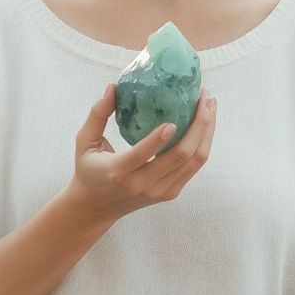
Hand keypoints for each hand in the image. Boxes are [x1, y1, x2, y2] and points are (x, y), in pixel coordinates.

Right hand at [64, 82, 217, 225]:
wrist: (96, 207)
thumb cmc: (89, 168)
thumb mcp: (84, 141)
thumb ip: (97, 114)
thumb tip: (112, 87)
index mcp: (118, 171)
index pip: (141, 155)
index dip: (158, 139)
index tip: (173, 121)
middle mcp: (142, 184)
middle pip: (180, 156)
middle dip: (199, 124)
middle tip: (204, 96)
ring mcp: (160, 191)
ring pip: (194, 161)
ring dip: (207, 131)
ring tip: (210, 104)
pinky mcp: (170, 193)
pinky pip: (194, 167)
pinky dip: (203, 143)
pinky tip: (205, 123)